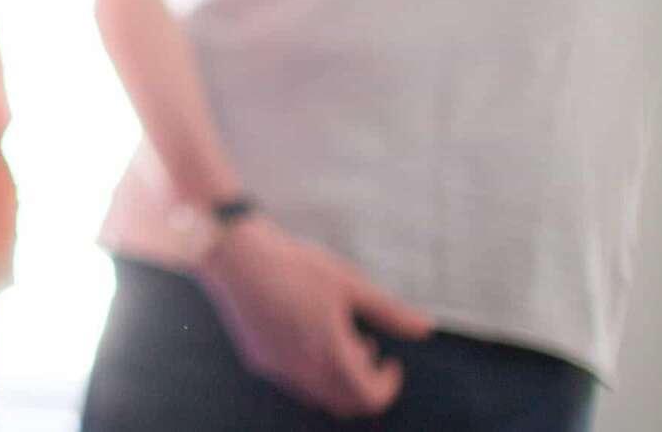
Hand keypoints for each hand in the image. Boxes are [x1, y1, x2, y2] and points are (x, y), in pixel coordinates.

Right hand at [196, 216, 433, 418]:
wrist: (236, 256)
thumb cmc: (295, 266)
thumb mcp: (349, 284)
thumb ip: (389, 312)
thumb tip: (425, 328)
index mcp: (330, 354)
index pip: (369, 398)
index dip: (388, 386)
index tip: (391, 362)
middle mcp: (303, 371)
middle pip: (345, 404)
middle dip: (364, 383)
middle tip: (367, 347)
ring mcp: (278, 369)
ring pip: (318, 396)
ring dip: (338, 379)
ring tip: (339, 338)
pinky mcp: (259, 361)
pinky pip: (294, 382)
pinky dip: (311, 371)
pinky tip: (307, 333)